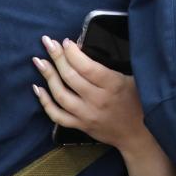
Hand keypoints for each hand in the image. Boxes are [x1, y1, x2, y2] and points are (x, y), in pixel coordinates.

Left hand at [32, 36, 153, 152]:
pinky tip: (38, 88)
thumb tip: (82, 49)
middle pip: (71, 77)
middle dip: (56, 57)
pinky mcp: (80, 126)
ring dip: (47, 76)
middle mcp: (98, 100)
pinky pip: (57, 115)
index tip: (66, 42)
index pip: (87, 67)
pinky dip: (45, 102)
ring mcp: (87, 115)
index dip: (73, 53)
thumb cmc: (136, 101)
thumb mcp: (131, 78)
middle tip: (48, 42)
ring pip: (60, 95)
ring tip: (39, 61)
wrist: (137, 134)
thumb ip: (108, 66)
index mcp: (113, 85)